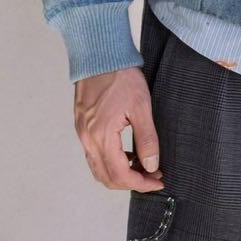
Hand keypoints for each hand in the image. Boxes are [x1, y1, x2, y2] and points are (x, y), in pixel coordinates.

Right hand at [73, 66, 163, 191]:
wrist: (99, 56)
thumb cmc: (121, 77)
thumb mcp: (141, 107)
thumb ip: (147, 139)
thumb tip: (153, 165)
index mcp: (101, 136)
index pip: (120, 175)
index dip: (141, 183)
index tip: (158, 182)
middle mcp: (87, 140)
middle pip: (107, 177)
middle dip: (131, 182)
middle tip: (154, 176)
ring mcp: (82, 134)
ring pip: (99, 169)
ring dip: (120, 173)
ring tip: (143, 165)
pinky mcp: (82, 128)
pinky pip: (94, 155)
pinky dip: (111, 161)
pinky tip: (128, 153)